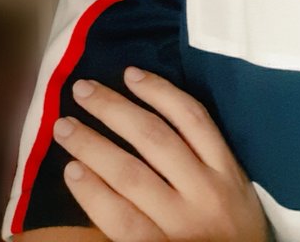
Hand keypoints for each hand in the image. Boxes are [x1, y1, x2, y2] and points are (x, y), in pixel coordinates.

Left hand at [52, 67, 268, 241]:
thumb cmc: (233, 234)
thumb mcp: (235, 189)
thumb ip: (204, 160)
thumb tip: (152, 118)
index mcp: (226, 170)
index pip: (192, 118)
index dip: (159, 91)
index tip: (130, 73)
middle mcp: (204, 190)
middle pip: (154, 138)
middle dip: (115, 110)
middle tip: (82, 90)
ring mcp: (181, 223)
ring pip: (131, 174)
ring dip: (93, 145)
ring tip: (64, 127)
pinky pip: (120, 218)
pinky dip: (93, 193)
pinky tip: (73, 173)